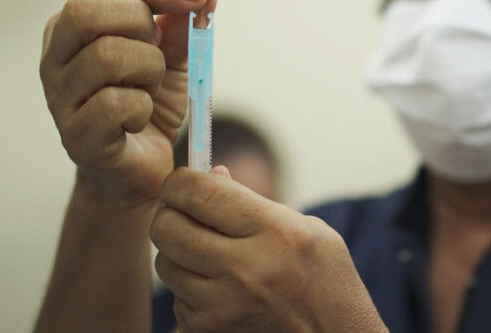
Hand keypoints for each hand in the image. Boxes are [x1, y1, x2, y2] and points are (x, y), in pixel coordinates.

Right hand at [39, 0, 214, 207]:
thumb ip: (181, 21)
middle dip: (140, 28)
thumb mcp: (170, 54)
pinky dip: (142, 108)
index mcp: (73, 26)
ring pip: (108, 56)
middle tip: (156, 52)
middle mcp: (54, 56)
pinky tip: (139, 118)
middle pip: (87, 12)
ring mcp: (59, 97)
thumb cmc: (148, 101)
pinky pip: (115, 104)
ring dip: (149, 71)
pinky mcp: (76, 135)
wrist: (142, 166)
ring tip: (149, 88)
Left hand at [152, 167, 387, 332]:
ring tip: (205, 249)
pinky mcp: (210, 328)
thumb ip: (253, 201)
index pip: (200, 193)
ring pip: (165, 263)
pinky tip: (215, 282)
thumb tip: (211, 173)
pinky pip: (176, 297)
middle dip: (170, 213)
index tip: (183, 182)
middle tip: (185, 212)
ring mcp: (224, 304)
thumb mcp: (305, 226)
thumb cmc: (325, 276)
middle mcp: (245, 268)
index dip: (181, 181)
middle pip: (168, 228)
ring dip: (177, 251)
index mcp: (273, 231)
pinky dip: (187, 285)